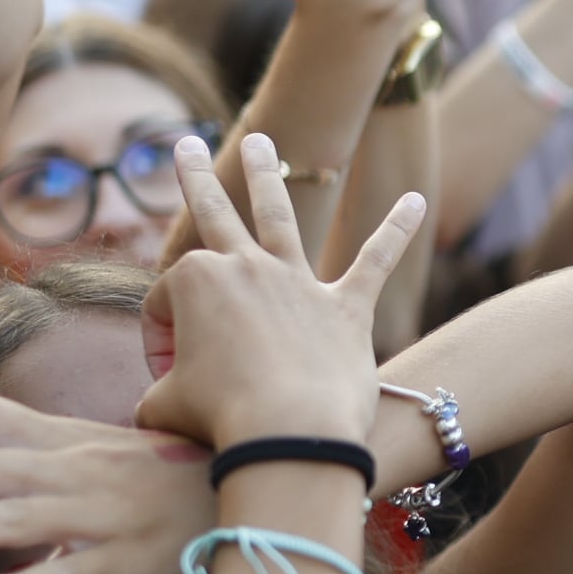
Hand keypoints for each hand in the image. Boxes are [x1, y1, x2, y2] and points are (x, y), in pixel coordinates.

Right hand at [137, 135, 424, 448]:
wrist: (289, 433)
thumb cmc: (220, 421)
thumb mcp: (162, 408)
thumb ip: (156, 397)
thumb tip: (157, 407)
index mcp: (195, 283)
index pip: (166, 305)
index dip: (160, 345)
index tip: (170, 381)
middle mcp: (246, 268)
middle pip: (216, 215)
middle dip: (198, 178)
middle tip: (188, 145)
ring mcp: (298, 283)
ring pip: (279, 216)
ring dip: (267, 175)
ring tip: (260, 140)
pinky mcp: (346, 307)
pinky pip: (377, 259)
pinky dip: (397, 229)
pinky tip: (416, 201)